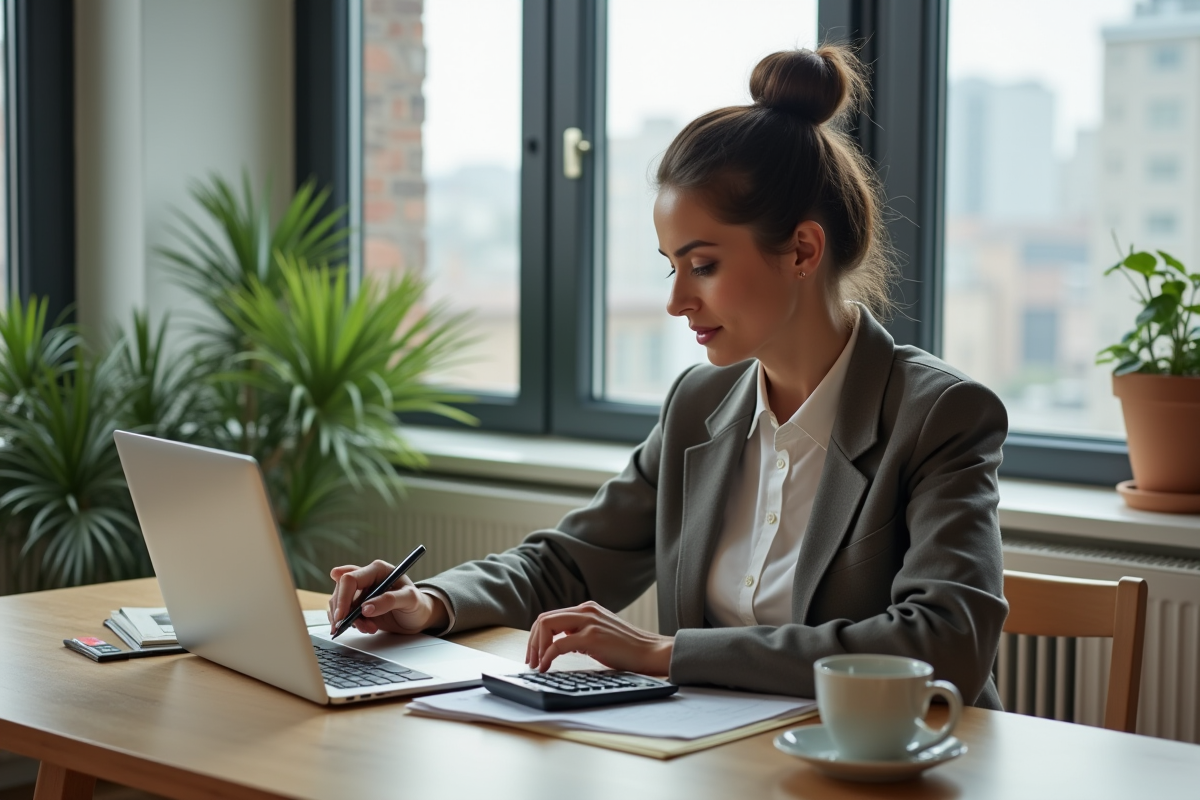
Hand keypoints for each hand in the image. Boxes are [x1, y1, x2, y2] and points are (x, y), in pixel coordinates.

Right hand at [328, 560, 448, 635]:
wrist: (418, 616)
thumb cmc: (417, 604)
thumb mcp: (409, 600)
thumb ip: (389, 601)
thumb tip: (365, 608)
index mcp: (378, 569)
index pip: (351, 578)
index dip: (343, 597)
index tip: (343, 616)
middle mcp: (367, 577)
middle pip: (341, 590)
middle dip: (344, 611)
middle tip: (356, 627)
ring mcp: (361, 591)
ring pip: (340, 603)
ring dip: (348, 619)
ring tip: (369, 628)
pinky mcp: (357, 604)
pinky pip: (343, 611)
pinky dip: (348, 622)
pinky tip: (364, 627)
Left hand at [525, 601, 673, 675]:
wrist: (651, 652)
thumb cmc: (627, 648)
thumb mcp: (599, 633)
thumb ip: (580, 632)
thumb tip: (558, 642)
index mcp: (587, 608)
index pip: (551, 616)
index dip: (536, 636)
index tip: (535, 654)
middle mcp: (586, 610)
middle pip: (544, 619)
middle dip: (532, 641)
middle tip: (531, 661)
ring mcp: (589, 621)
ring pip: (546, 626)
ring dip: (536, 647)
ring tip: (537, 665)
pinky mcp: (592, 637)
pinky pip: (558, 644)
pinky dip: (547, 656)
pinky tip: (546, 667)